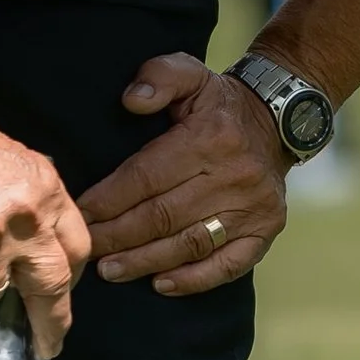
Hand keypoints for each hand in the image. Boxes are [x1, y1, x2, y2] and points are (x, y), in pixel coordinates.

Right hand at [0, 100, 88, 356]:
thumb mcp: (10, 160)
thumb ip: (27, 197)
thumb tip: (28, 233)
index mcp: (47, 188)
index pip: (77, 243)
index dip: (72, 274)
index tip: (66, 293)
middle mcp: (32, 214)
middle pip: (59, 279)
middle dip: (57, 317)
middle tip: (51, 341)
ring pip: (12, 289)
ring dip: (3, 304)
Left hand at [81, 55, 290, 297]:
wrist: (280, 121)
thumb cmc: (219, 104)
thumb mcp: (191, 74)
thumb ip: (158, 77)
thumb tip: (132, 100)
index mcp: (208, 138)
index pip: (146, 176)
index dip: (109, 199)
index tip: (79, 213)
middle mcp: (232, 176)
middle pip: (163, 216)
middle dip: (117, 236)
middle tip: (86, 251)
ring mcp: (252, 207)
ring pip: (189, 244)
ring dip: (146, 261)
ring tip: (111, 271)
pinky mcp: (265, 229)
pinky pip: (228, 263)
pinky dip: (194, 279)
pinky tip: (162, 284)